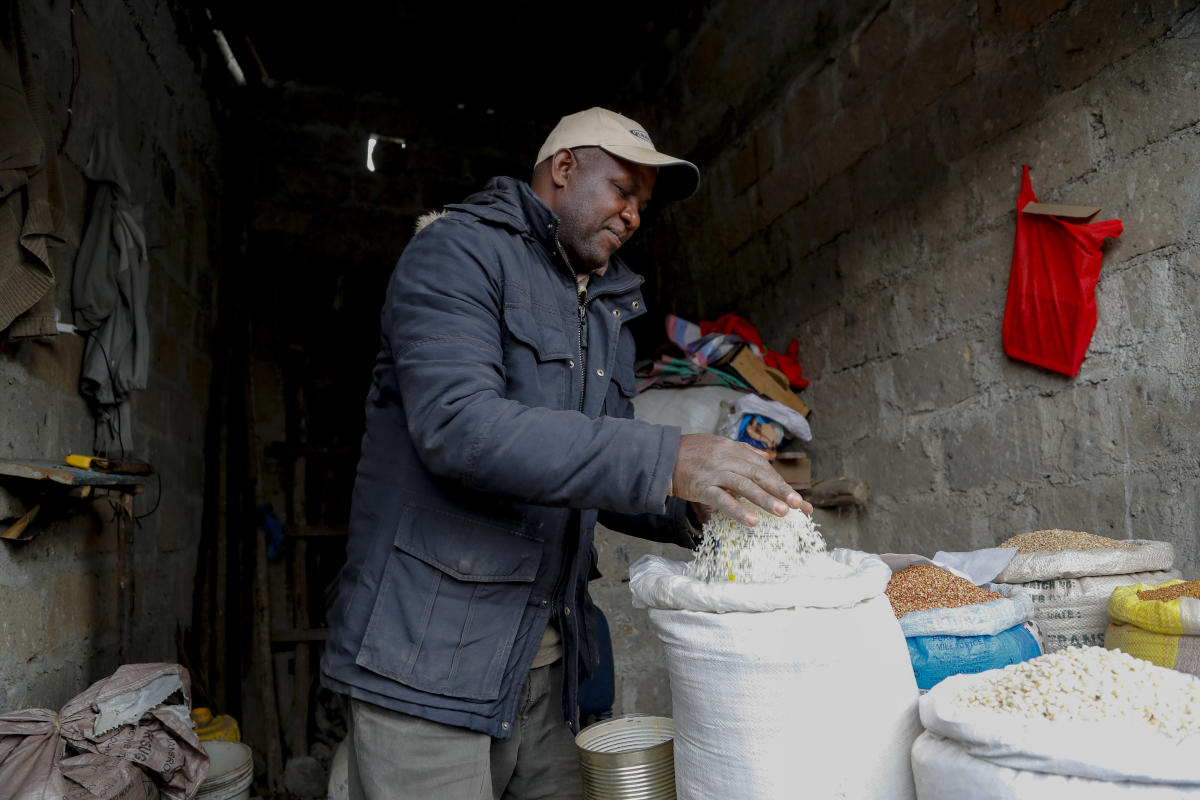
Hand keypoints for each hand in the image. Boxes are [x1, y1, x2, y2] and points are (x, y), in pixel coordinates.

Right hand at [671, 434, 811, 525]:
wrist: (662, 456)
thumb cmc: (692, 454)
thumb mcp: (719, 447)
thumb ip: (741, 455)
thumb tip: (764, 462)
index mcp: (734, 449)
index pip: (763, 467)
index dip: (781, 483)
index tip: (797, 500)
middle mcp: (727, 458)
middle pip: (759, 474)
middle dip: (780, 490)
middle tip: (798, 504)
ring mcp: (714, 472)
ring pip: (744, 485)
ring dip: (764, 499)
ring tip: (782, 512)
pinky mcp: (702, 486)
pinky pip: (722, 499)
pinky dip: (738, 510)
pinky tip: (752, 521)